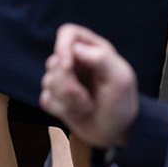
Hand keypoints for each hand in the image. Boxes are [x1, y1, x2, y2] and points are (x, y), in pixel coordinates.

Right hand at [40, 24, 138, 147]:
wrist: (116, 133)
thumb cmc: (122, 104)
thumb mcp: (120, 79)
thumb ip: (101, 58)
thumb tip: (74, 48)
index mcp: (93, 49)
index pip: (68, 33)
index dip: (62, 47)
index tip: (67, 65)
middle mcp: (76, 61)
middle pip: (54, 62)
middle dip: (68, 85)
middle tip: (88, 100)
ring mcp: (64, 80)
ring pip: (47, 81)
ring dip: (67, 100)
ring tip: (87, 106)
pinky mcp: (56, 98)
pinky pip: (45, 99)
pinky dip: (60, 109)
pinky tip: (76, 112)